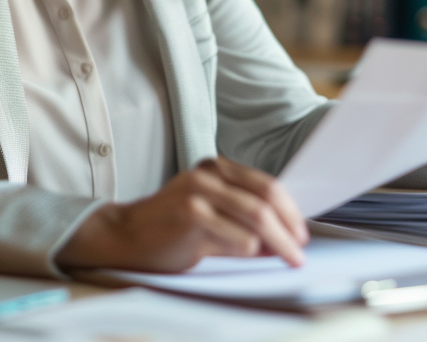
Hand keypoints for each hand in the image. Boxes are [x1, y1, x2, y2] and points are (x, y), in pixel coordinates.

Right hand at [55, 157, 308, 272]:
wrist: (125, 235)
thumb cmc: (169, 227)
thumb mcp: (210, 215)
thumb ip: (243, 222)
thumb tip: (281, 239)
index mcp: (216, 167)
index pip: (266, 184)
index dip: (290, 210)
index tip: (301, 232)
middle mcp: (208, 174)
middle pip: (266, 198)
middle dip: (290, 227)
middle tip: (300, 249)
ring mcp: (199, 192)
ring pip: (257, 217)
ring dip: (279, 242)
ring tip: (290, 258)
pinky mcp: (191, 215)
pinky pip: (238, 237)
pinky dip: (253, 251)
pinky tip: (256, 257)